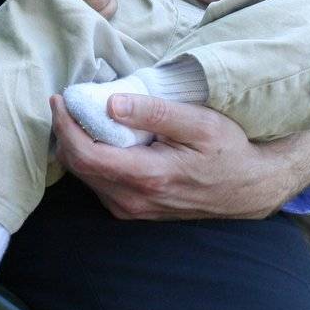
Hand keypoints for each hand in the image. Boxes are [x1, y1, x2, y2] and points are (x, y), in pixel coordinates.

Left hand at [50, 92, 285, 219]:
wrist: (249, 189)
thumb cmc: (229, 152)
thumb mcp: (200, 124)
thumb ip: (156, 113)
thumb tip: (111, 103)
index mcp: (147, 177)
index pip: (87, 155)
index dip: (66, 126)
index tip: (60, 99)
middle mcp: (134, 201)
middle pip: (79, 168)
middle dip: (65, 133)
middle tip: (63, 102)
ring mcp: (133, 210)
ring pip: (86, 179)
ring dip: (75, 146)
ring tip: (77, 115)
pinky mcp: (135, 211)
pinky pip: (99, 185)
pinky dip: (90, 160)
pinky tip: (97, 138)